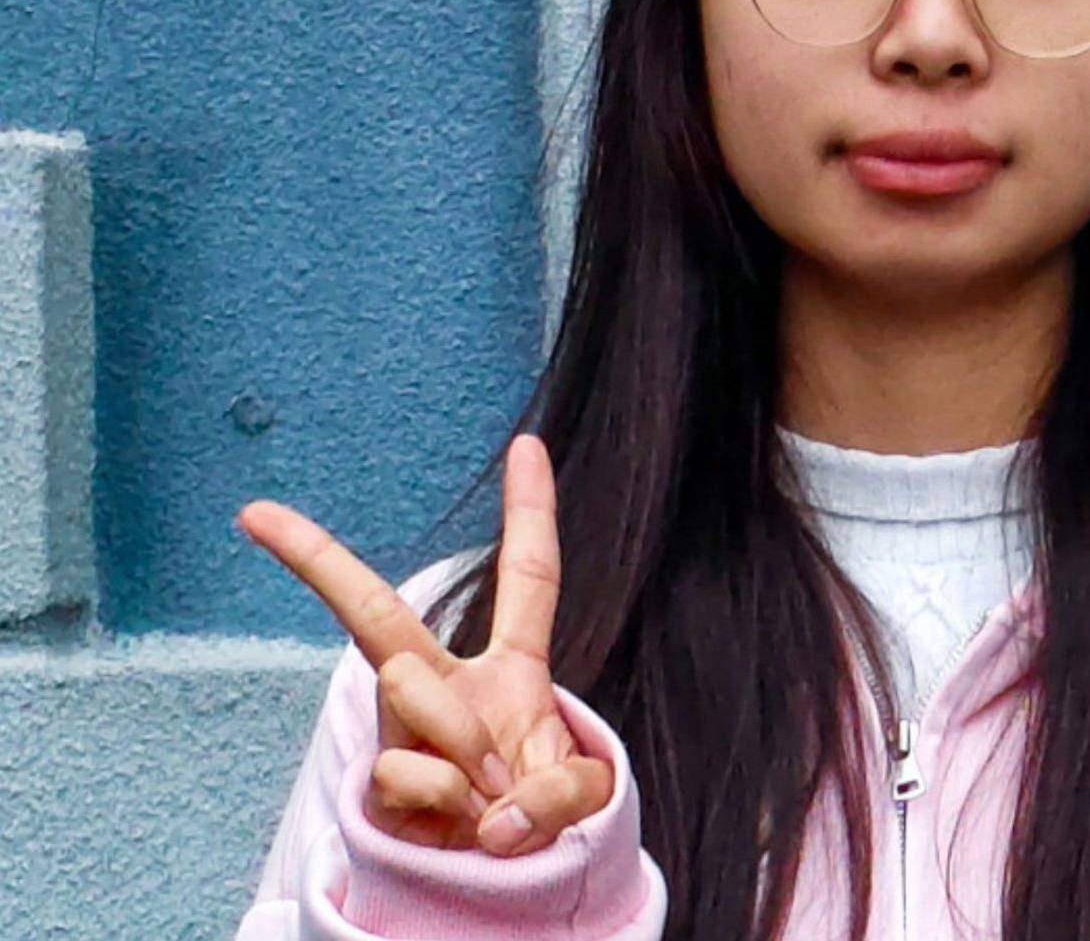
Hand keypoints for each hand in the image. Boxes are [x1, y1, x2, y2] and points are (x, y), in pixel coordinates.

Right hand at [236, 434, 612, 856]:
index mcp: (513, 671)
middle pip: (379, 615)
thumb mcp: (584, 800)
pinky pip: (406, 765)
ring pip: (412, 687)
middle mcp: (446, 689)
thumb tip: (496, 811)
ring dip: (463, 741)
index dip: (530, 510)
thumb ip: (562, 788)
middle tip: (257, 514)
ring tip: (489, 800)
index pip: (528, 576)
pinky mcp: (376, 786)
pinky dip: (447, 797)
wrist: (508, 897)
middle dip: (317, 560)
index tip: (528, 443)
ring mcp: (404, 735)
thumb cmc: (545, 825)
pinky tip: (462, 831)